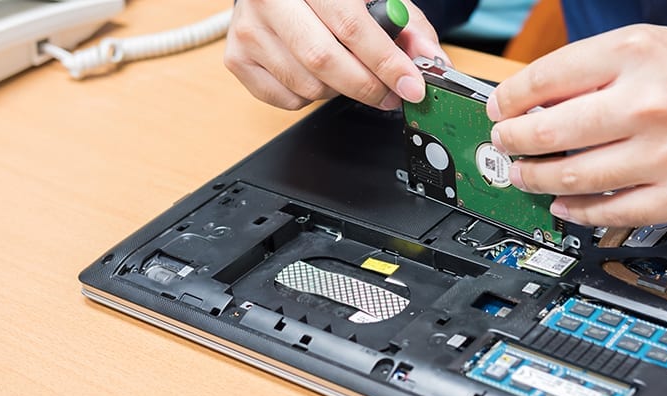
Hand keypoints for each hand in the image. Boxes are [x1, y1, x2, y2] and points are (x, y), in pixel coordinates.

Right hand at [224, 0, 446, 109]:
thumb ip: (406, 25)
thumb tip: (429, 60)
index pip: (351, 26)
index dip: (386, 62)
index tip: (411, 85)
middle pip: (324, 60)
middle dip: (367, 86)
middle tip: (390, 95)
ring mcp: (248, 30)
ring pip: (307, 84)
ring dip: (340, 90)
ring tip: (349, 73)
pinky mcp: (237, 59)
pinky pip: (287, 99)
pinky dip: (312, 96)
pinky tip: (316, 73)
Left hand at [486, 25, 666, 227]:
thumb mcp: (655, 46)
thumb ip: (596, 69)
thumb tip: (535, 99)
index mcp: (636, 54)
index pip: (545, 79)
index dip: (509, 99)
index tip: (498, 109)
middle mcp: (648, 103)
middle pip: (549, 132)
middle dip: (512, 142)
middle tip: (503, 145)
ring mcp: (665, 155)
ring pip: (572, 178)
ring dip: (535, 179)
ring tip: (523, 175)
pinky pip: (610, 213)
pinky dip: (575, 212)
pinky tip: (563, 204)